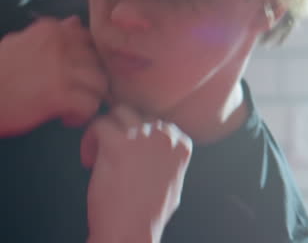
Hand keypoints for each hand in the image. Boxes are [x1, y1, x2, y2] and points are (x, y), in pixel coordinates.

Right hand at [0, 16, 107, 136]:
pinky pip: (90, 104)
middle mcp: (61, 45)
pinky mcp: (60, 95)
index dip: (86, 59)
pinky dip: (82, 115)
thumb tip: (73, 23)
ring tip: (72, 107)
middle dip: (90, 80)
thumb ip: (49, 34)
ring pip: (100, 83)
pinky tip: (66, 118)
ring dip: (89, 97)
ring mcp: (62, 70)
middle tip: (77, 93)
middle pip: (97, 62)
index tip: (77, 72)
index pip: (88, 39)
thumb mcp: (18, 43)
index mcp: (50, 30)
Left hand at [82, 105, 191, 242]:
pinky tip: (88, 161)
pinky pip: (98, 124)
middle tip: (110, 152)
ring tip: (97, 154)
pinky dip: (89, 140)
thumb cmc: (148, 215)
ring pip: (119, 112)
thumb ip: (169, 159)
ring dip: (106, 130)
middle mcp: (165, 136)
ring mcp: (142, 138)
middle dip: (122, 130)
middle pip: (139, 115)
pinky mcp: (118, 145)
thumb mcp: (173, 181)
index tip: (128, 154)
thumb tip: (158, 150)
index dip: (138, 138)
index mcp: (182, 145)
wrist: (130, 231)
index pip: (159, 123)